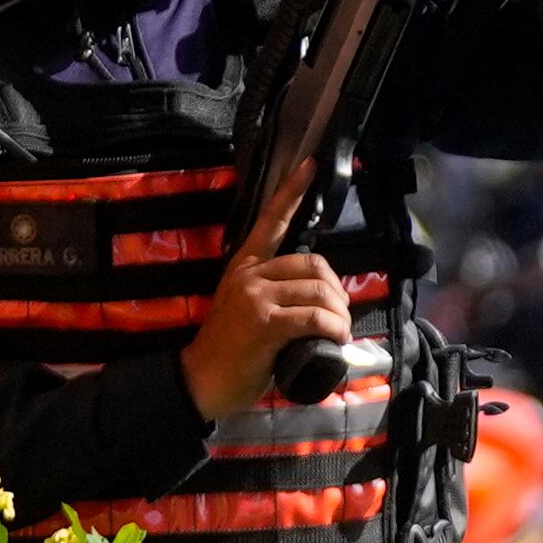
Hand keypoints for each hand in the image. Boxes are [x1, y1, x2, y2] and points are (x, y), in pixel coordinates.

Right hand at [185, 204, 351, 420]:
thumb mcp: (249, 309)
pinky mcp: (265, 321)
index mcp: (245, 265)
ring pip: (320, 290)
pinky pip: (316, 316)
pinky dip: (334, 329)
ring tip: (336, 333)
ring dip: (340, 315)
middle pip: (314, 264)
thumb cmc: (233, 349)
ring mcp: (255, 296)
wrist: (202, 378)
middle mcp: (249, 274)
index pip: (271, 220)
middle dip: (337, 292)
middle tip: (337, 317)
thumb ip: (277, 293)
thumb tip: (318, 295)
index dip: (292, 192)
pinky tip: (334, 340)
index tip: (310, 164)